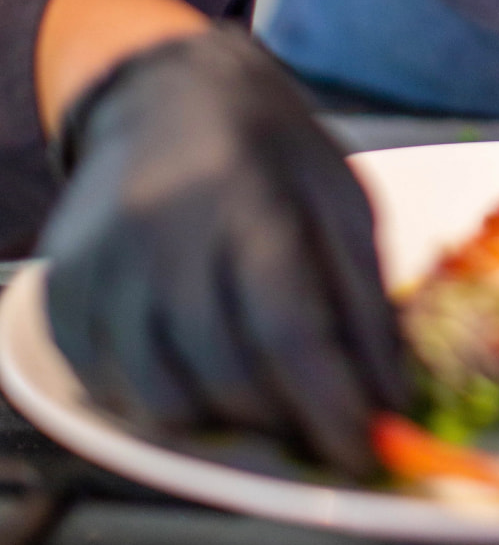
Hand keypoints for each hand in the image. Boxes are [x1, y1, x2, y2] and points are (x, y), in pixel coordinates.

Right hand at [40, 26, 410, 477]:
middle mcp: (160, 229)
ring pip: (167, 400)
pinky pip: (114, 391)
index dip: (330, 405)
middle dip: (285, 418)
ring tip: (258, 386)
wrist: (165, 93)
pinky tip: (199, 363)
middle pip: (228, 376)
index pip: (287, 329)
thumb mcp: (340, 196)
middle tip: (314, 416)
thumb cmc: (268, 146)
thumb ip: (365, 300)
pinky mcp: (64, 293)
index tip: (362, 450)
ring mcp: (102, 263)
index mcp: (243, 193)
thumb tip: (388, 405)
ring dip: (225, 418)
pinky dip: (167, 400)